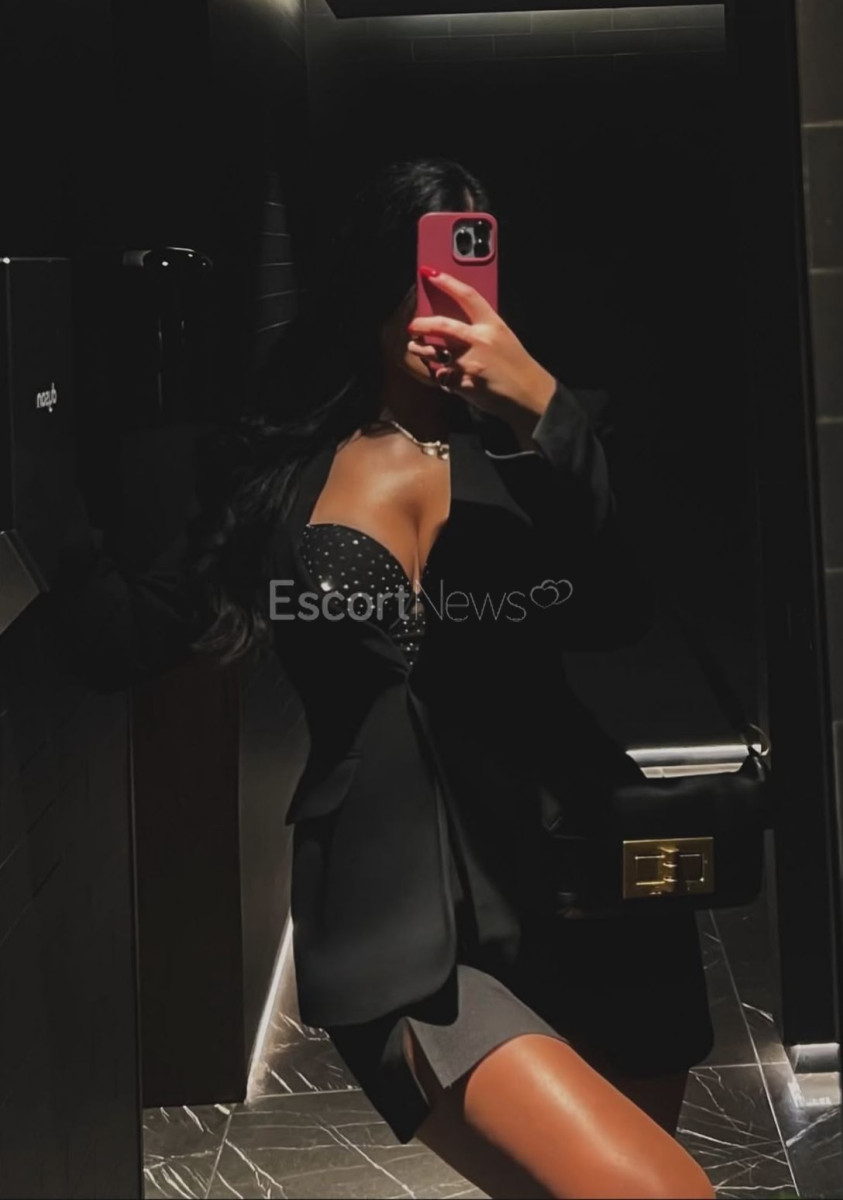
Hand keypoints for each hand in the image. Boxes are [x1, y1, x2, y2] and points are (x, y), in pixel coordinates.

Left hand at [407, 267, 556, 438]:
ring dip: (421, 350)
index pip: (467, 296)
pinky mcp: (463, 383)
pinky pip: (442, 376)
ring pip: (435, 353)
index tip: (429, 273)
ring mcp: (469, 363)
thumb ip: (481, 330)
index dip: (447, 283)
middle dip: (421, 324)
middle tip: (412, 325)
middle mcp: (479, 340)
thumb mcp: (503, 338)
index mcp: (493, 325)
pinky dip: (439, 375)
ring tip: (414, 347)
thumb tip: (454, 326)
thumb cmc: (516, 365)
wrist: (528, 394)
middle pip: (442, 325)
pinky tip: (441, 373)